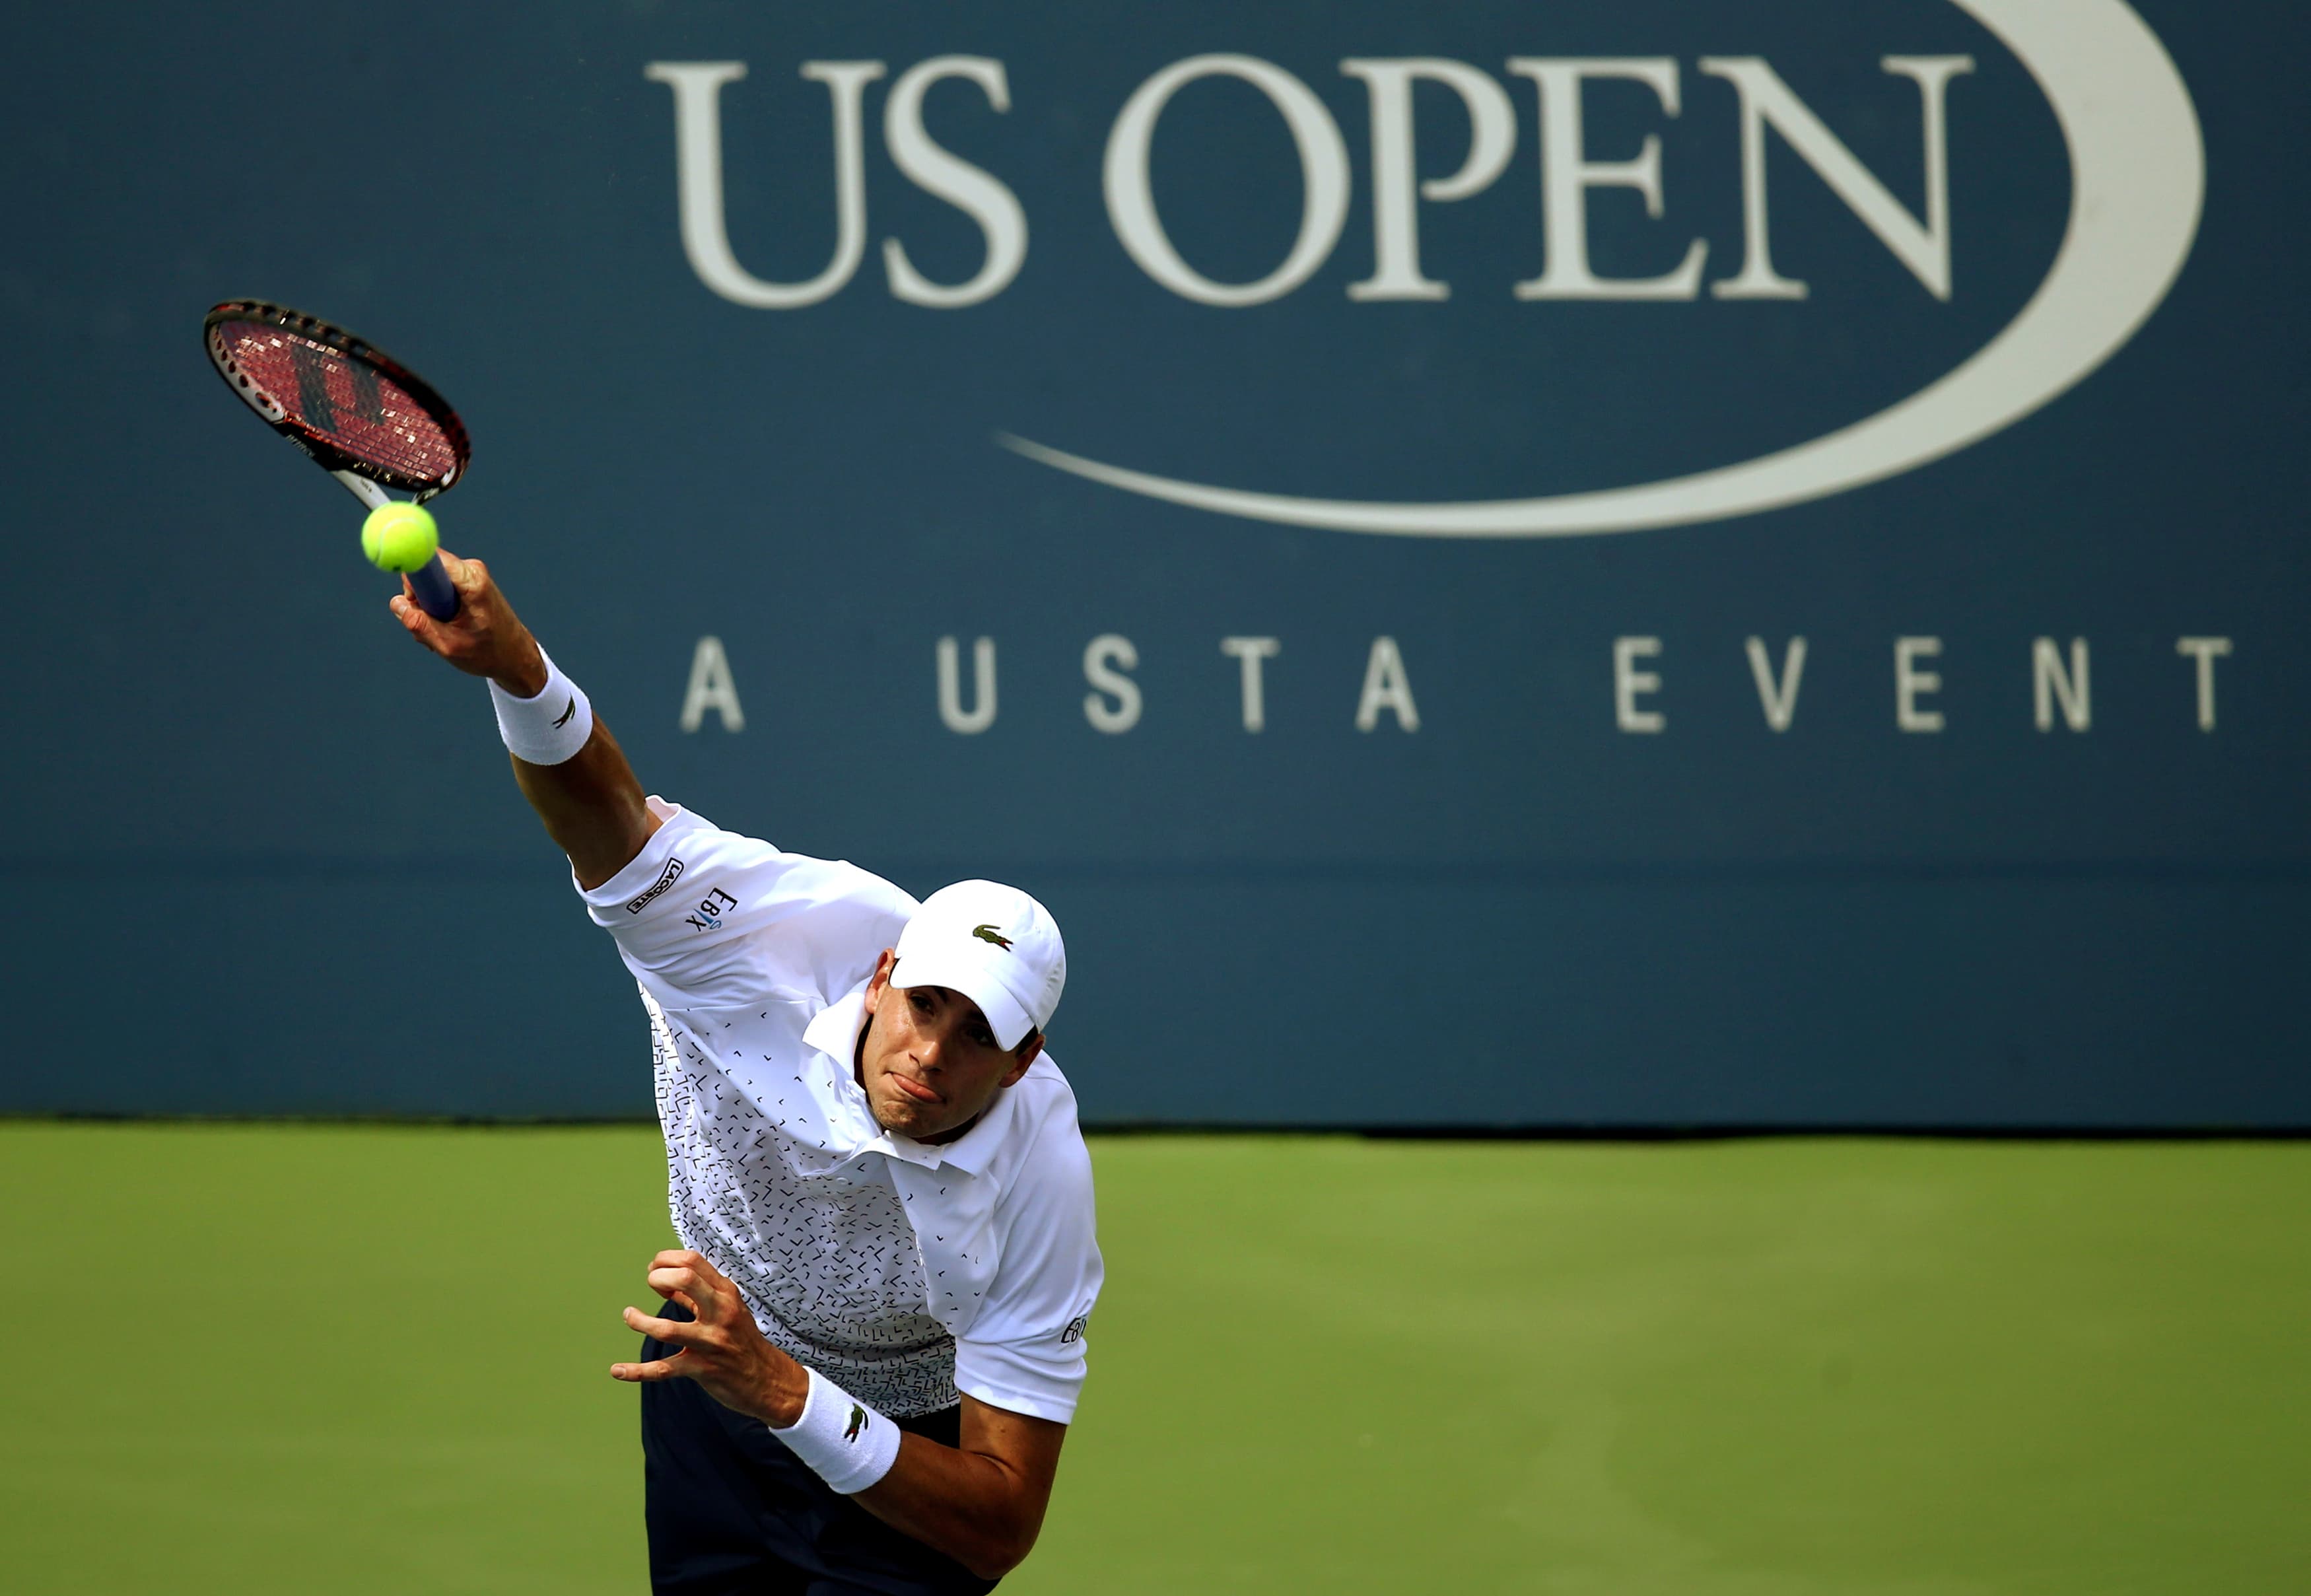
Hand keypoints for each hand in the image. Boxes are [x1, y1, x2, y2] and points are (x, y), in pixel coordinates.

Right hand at [388, 548, 547, 694]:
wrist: (516, 656)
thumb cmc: (490, 653)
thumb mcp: (449, 645)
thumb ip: (420, 624)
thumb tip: (397, 603)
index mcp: (471, 581)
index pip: (429, 559)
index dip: (413, 575)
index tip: (411, 595)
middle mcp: (471, 570)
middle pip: (424, 573)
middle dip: (420, 602)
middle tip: (432, 627)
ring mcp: (469, 575)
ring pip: (429, 585)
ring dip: (428, 611)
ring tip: (444, 632)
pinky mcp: (466, 583)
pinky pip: (438, 590)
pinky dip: (437, 610)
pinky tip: (448, 628)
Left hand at [611, 1249, 810, 1426]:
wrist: (768, 1380)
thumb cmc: (743, 1340)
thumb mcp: (728, 1309)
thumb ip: (698, 1295)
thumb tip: (667, 1280)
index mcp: (726, 1294)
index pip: (693, 1261)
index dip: (666, 1260)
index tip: (655, 1270)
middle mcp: (720, 1313)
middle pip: (685, 1279)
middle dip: (658, 1277)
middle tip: (651, 1284)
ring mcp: (711, 1342)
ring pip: (667, 1329)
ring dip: (640, 1321)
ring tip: (630, 1315)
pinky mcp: (702, 1369)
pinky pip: (664, 1369)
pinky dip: (637, 1371)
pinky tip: (617, 1370)